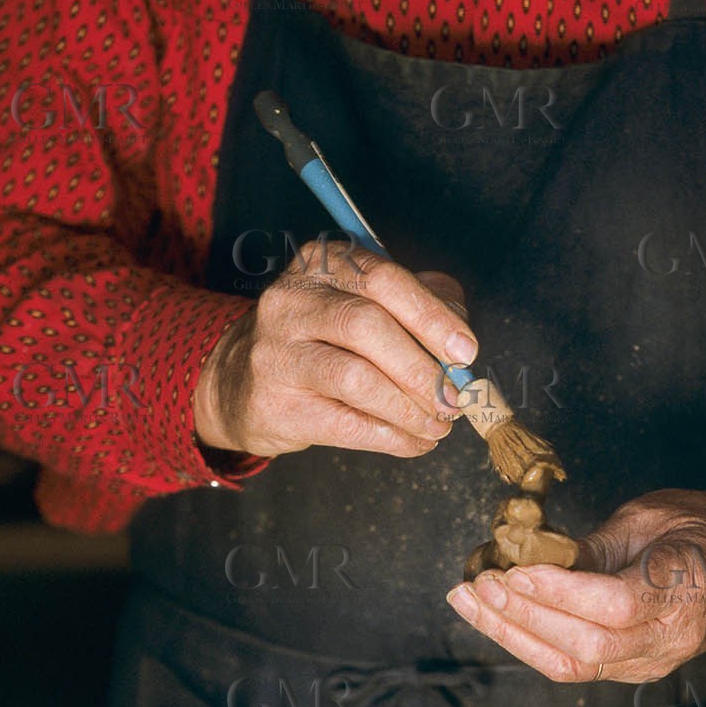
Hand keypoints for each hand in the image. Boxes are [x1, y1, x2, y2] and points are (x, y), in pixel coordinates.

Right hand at [193, 240, 473, 458]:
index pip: (382, 280)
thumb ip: (418, 308)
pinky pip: (344, 424)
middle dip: (422, 368)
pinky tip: (414, 442)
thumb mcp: (361, 304)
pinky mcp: (273, 404)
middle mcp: (291, 301)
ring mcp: (276, 353)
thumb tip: (461, 346)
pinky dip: (390, 437)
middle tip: (454, 399)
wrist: (239, 384)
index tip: (466, 351)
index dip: (431, 316)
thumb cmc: (320, 340)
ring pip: (356, 379)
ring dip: (410, 409)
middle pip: (367, 326)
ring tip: (440, 425)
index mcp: (320, 265)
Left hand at [446, 489, 705, 682]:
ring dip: (512, 633)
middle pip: (586, 644)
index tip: (513, 571)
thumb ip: (597, 547)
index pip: (615, 605)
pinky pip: (574, 666)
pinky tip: (495, 618)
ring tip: (468, 601)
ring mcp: (653, 661)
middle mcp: (671, 638)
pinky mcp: (635, 668)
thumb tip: (532, 560)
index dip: (560, 593)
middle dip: (523, 614)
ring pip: (573, 664)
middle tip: (477, 583)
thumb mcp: (654, 517)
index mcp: (687, 590)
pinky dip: (529, 643)